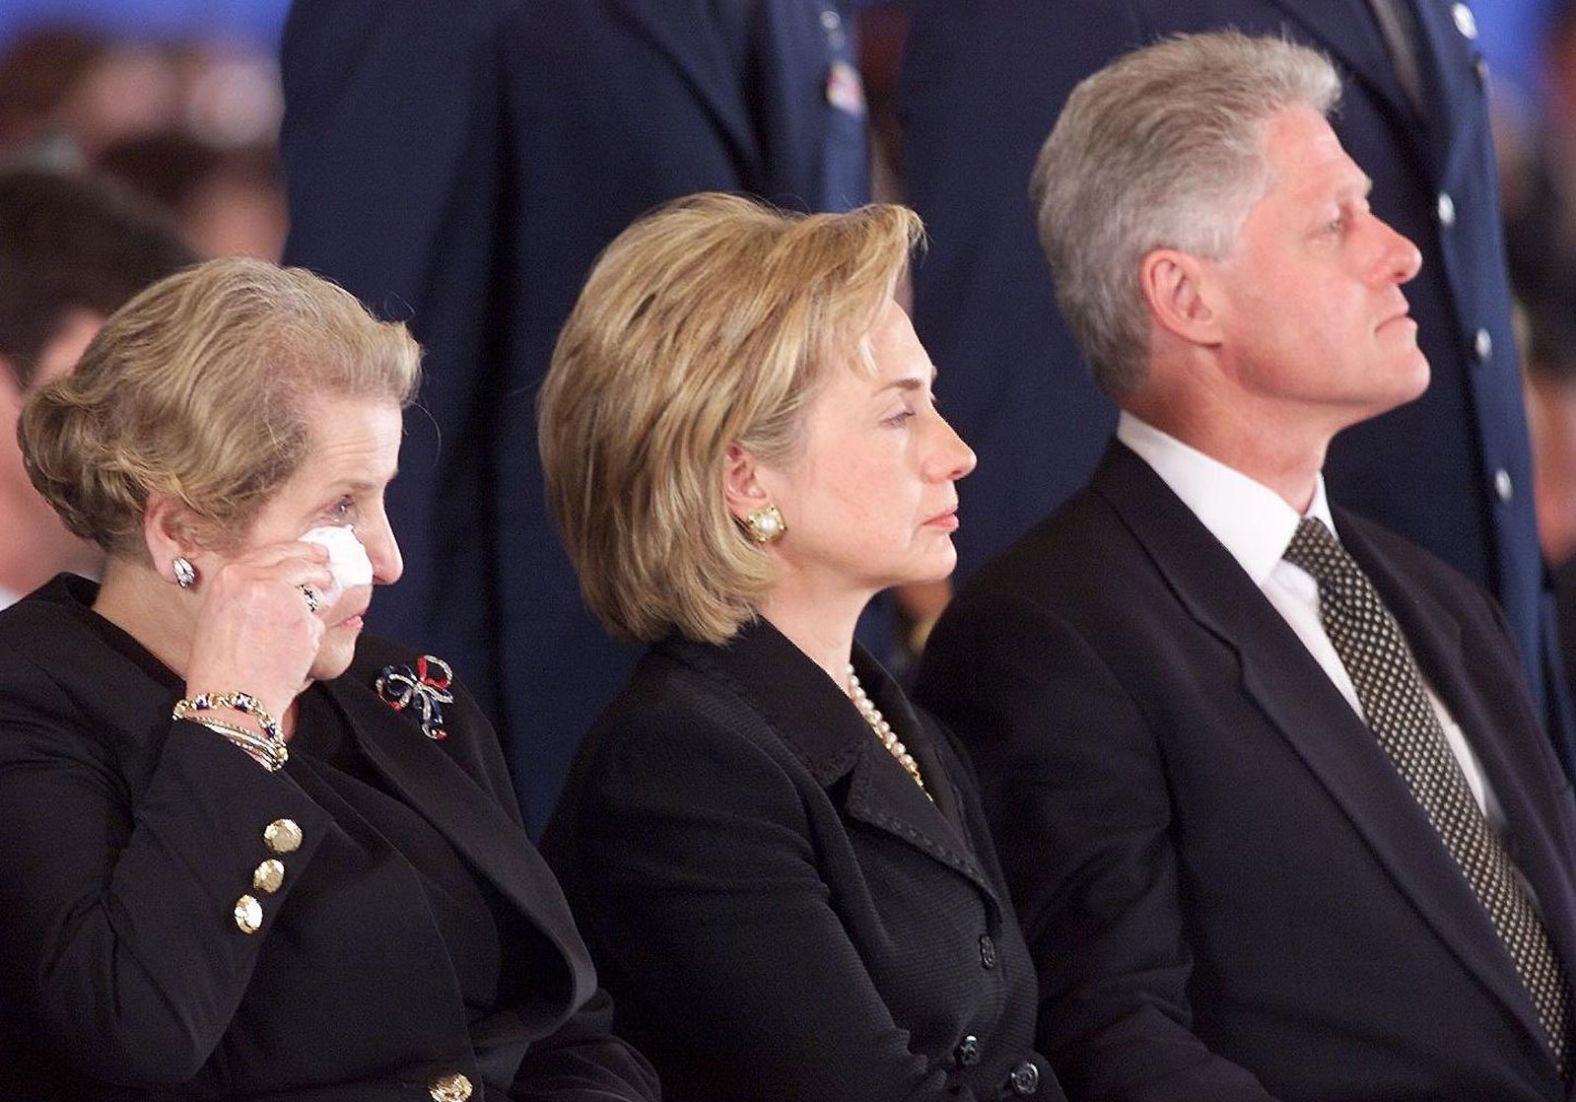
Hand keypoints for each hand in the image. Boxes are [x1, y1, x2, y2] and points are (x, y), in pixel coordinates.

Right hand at [183, 541, 333, 727]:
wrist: (231, 697)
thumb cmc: (220, 666)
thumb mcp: (218, 614)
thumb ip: (245, 590)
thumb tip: (275, 581)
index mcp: (231, 576)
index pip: (273, 551)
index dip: (296, 551)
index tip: (311, 553)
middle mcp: (257, 581)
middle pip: (300, 560)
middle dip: (318, 564)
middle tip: (326, 570)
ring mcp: (284, 598)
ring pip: (316, 586)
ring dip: (320, 597)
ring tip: (307, 619)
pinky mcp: (305, 620)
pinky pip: (319, 618)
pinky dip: (313, 632)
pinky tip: (295, 649)